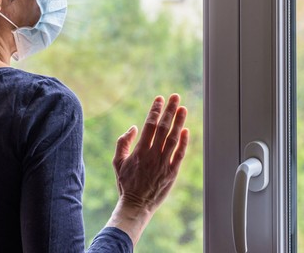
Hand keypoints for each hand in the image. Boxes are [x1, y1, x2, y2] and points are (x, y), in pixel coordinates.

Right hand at [105, 94, 189, 244]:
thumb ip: (123, 143)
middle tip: (175, 97)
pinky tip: (186, 131)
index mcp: (139, 151)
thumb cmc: (126, 184)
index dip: (155, 110)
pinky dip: (183, 142)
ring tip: (183, 108)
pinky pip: (179, 155)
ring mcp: (163, 164)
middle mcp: (152, 155)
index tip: (160, 99)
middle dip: (170, 110)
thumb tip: (134, 127)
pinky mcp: (172, 173)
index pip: (149, 125)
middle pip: (163, 128)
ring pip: (173, 138)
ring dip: (179, 122)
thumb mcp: (117, 162)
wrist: (136, 205)